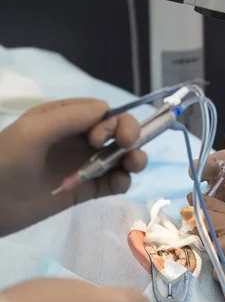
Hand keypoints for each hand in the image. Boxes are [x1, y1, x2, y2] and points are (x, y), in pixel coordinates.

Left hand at [0, 99, 147, 235]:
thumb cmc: (7, 161)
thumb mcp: (34, 131)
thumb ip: (71, 118)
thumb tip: (108, 111)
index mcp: (65, 118)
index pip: (103, 112)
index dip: (111, 122)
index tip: (99, 140)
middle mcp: (78, 139)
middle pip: (117, 132)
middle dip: (130, 136)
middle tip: (128, 149)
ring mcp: (84, 165)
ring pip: (121, 157)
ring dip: (134, 158)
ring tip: (134, 165)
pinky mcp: (86, 191)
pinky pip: (113, 182)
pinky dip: (123, 181)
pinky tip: (119, 183)